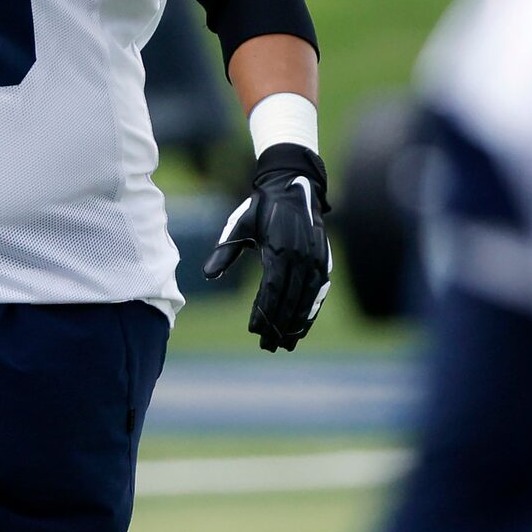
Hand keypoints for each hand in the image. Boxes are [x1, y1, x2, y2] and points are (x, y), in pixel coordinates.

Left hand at [205, 142, 332, 351]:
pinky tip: (301, 328)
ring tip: (284, 344)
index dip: (263, 313)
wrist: (294, 185)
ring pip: (306, 301)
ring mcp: (315, 261)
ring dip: (295, 325)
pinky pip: (318, 294)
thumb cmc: (263, 208)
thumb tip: (208, 274)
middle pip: (289, 301)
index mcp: (279, 250)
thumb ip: (225, 251)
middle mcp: (300, 259)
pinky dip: (310, 312)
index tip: (254, 331)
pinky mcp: (323, 262)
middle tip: (267, 346)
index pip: (271, 291)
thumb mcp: (240, 225)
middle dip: (278, 326)